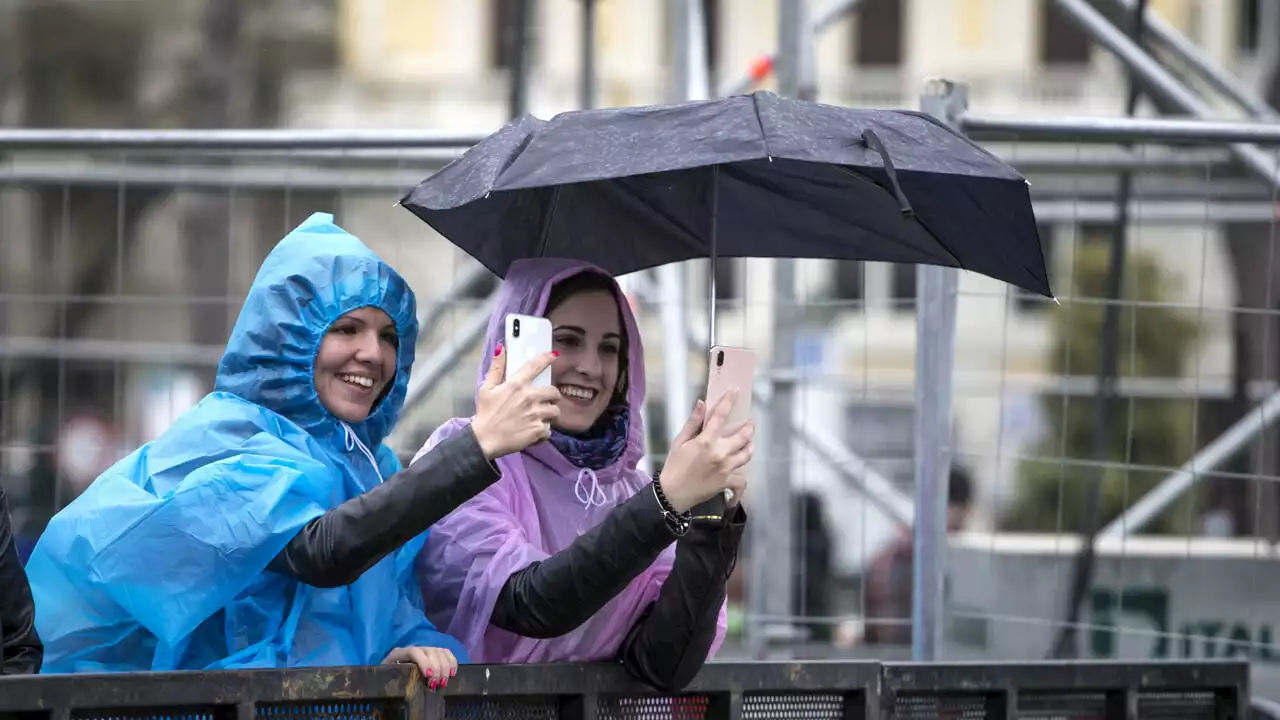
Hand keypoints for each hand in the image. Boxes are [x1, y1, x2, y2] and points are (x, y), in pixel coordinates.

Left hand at [382, 646, 456, 689]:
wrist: (391, 669)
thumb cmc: (388, 676)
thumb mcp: (387, 678)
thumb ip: (392, 680)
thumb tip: (401, 690)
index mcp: (400, 653)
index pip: (414, 651)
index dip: (424, 662)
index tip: (428, 676)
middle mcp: (415, 647)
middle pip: (431, 652)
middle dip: (437, 669)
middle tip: (437, 685)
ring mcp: (426, 648)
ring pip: (441, 652)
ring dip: (446, 668)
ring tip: (444, 682)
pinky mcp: (434, 652)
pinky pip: (447, 653)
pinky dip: (452, 662)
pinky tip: (452, 674)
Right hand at [471, 344, 561, 460]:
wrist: (484, 439)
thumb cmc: (485, 414)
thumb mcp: (486, 388)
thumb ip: (496, 369)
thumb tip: (501, 349)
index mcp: (516, 385)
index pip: (535, 366)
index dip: (546, 359)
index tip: (554, 356)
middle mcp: (529, 397)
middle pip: (554, 392)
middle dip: (552, 396)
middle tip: (545, 401)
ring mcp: (535, 414)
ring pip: (555, 411)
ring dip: (549, 415)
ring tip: (540, 418)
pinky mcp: (538, 430)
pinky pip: (549, 429)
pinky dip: (543, 432)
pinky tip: (533, 432)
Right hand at [658, 392, 753, 512]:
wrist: (674, 494)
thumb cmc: (674, 465)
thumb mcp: (680, 441)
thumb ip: (693, 422)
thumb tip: (701, 403)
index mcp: (706, 441)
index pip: (720, 416)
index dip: (728, 401)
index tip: (735, 391)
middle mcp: (720, 453)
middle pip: (743, 436)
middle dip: (748, 427)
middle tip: (750, 423)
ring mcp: (726, 468)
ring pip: (747, 454)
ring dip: (749, 447)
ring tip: (749, 443)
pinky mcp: (727, 481)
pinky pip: (742, 476)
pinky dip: (743, 472)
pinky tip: (741, 468)